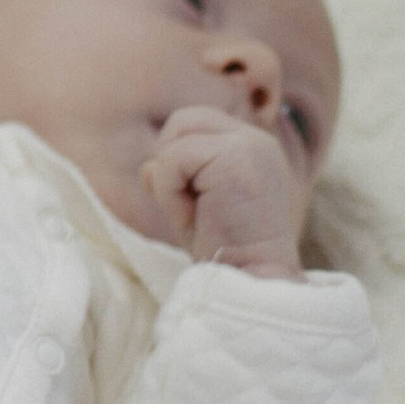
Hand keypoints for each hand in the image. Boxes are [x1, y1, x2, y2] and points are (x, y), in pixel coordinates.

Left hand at [139, 106, 305, 278]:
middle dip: (169, 164)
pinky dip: (169, 192)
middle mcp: (256, 140)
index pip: (194, 124)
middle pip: (183, 120)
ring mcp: (250, 145)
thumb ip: (174, 177)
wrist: (250, 283)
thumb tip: (148, 167)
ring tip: (193, 214)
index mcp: (251, 147)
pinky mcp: (237, 157)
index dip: (176, 161)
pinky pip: (173, 158)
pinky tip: (192, 218)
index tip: (193, 205)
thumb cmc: (223, 251)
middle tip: (188, 208)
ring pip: (176, 136)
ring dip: (169, 181)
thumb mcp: (194, 205)